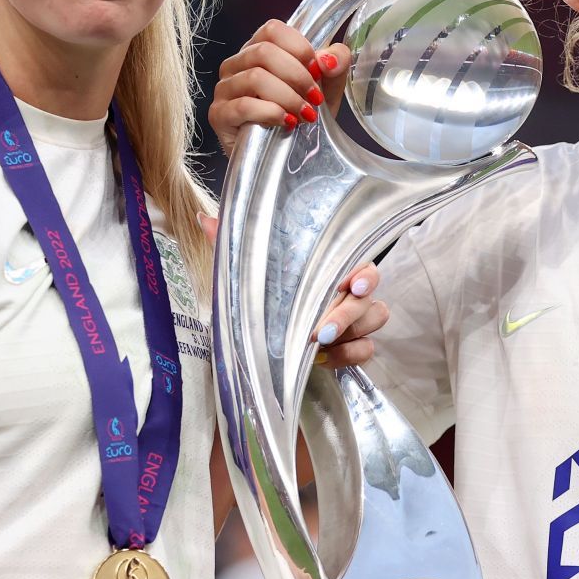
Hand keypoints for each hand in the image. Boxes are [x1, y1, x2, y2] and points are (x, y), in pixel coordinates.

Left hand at [199, 215, 385, 369]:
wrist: (266, 331)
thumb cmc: (266, 291)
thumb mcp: (247, 268)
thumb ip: (235, 244)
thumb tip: (205, 219)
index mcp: (333, 266)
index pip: (364, 266)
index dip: (365, 275)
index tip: (353, 285)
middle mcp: (350, 290)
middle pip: (367, 298)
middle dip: (346, 315)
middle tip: (320, 330)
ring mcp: (356, 318)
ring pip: (374, 320)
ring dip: (350, 334)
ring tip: (320, 345)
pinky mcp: (353, 344)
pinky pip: (366, 349)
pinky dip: (349, 355)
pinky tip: (324, 359)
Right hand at [210, 20, 352, 156]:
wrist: (288, 157)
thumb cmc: (302, 116)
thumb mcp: (326, 88)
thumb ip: (333, 65)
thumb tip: (330, 58)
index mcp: (259, 49)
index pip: (272, 30)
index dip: (299, 48)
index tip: (319, 71)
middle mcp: (236, 64)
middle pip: (263, 52)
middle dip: (297, 76)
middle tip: (315, 99)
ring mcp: (224, 89)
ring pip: (255, 78)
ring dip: (288, 97)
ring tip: (305, 115)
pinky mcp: (219, 115)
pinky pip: (243, 106)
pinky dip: (270, 113)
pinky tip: (286, 122)